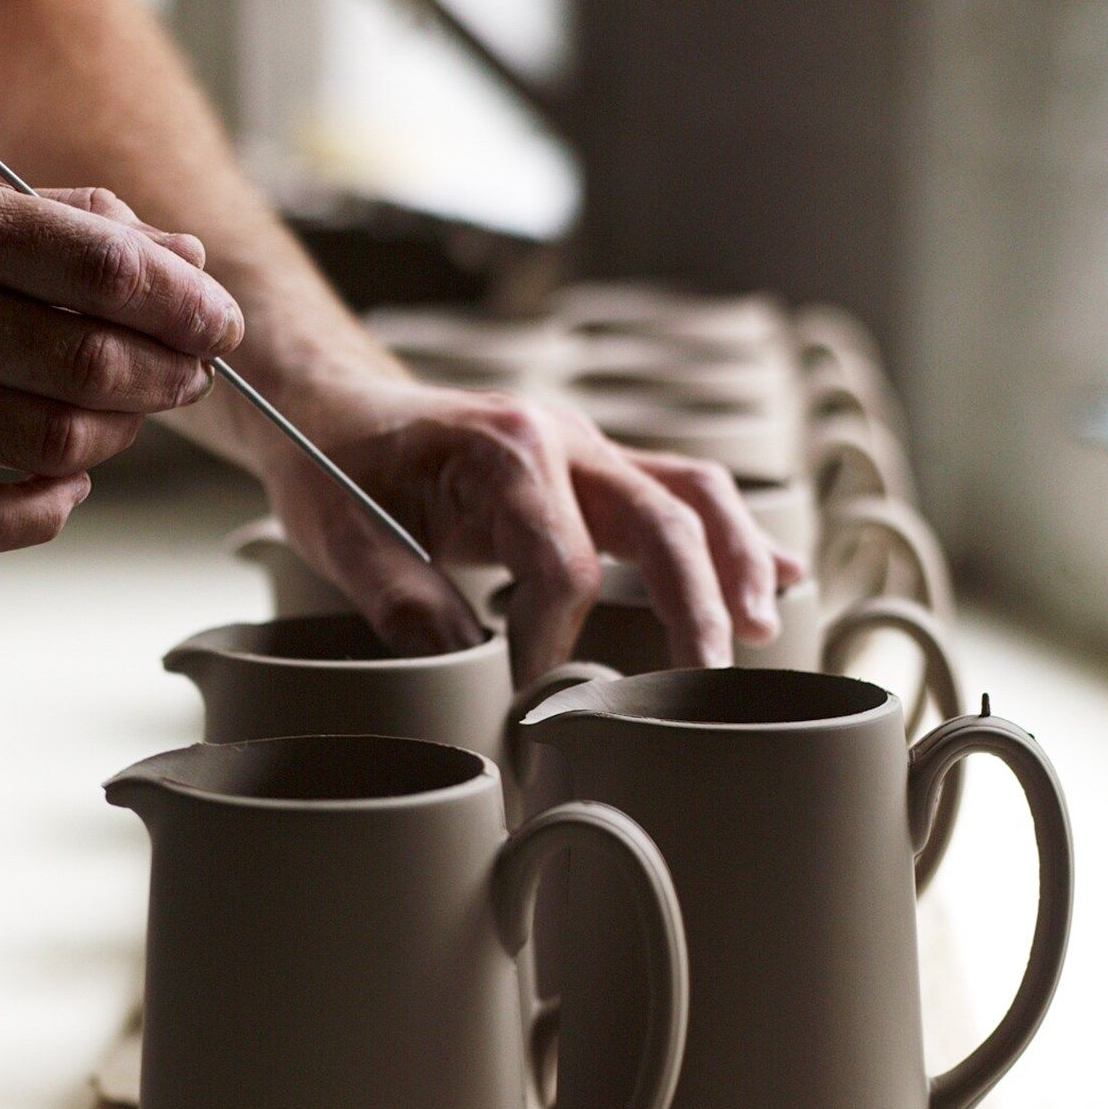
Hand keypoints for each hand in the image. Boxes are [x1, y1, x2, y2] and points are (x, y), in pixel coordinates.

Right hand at [0, 159, 241, 549]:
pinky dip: (53, 507)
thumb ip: (74, 224)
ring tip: (127, 409)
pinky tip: (67, 476)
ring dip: (123, 432)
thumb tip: (186, 257)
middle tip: (189, 370)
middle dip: (171, 373)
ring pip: (62, 441)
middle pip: (97, 363)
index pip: (109, 270)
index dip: (188, 302)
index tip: (218, 320)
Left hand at [256, 369, 805, 685]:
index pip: (562, 565)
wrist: (333, 406)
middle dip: (696, 606)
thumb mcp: (342, 537)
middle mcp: (562, 438)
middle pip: (662, 520)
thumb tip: (464, 671)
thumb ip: (399, 601)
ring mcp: (588, 448)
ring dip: (736, 563)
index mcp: (503, 451)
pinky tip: (774, 586)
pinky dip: (730, 541)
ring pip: (694, 496)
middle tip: (708, 684)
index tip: (535, 702)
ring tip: (760, 633)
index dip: (556, 645)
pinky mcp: (596, 469)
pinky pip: (683, 494)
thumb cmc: (336, 469)